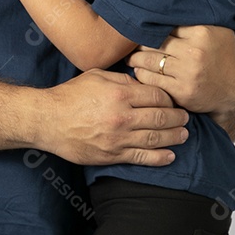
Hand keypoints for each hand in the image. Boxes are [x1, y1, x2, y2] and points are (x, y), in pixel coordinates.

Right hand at [38, 69, 189, 166]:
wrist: (48, 120)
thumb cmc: (71, 95)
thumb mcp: (97, 76)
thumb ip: (123, 80)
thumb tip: (143, 85)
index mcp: (120, 94)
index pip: (156, 96)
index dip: (169, 98)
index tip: (174, 100)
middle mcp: (122, 117)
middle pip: (160, 117)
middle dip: (177, 118)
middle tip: (186, 118)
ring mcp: (118, 138)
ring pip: (155, 138)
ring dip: (173, 137)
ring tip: (184, 135)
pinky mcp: (112, 155)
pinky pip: (141, 158)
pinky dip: (159, 157)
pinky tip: (170, 155)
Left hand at [127, 25, 234, 139]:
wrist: (234, 89)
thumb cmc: (221, 57)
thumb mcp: (215, 31)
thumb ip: (192, 20)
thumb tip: (163, 7)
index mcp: (201, 33)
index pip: (164, 26)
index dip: (150, 27)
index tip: (139, 27)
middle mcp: (195, 52)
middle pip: (154, 43)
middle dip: (138, 43)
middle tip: (128, 43)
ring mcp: (188, 73)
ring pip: (149, 61)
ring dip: (136, 59)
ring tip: (131, 57)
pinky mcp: (182, 91)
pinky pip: (152, 80)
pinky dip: (141, 75)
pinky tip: (139, 71)